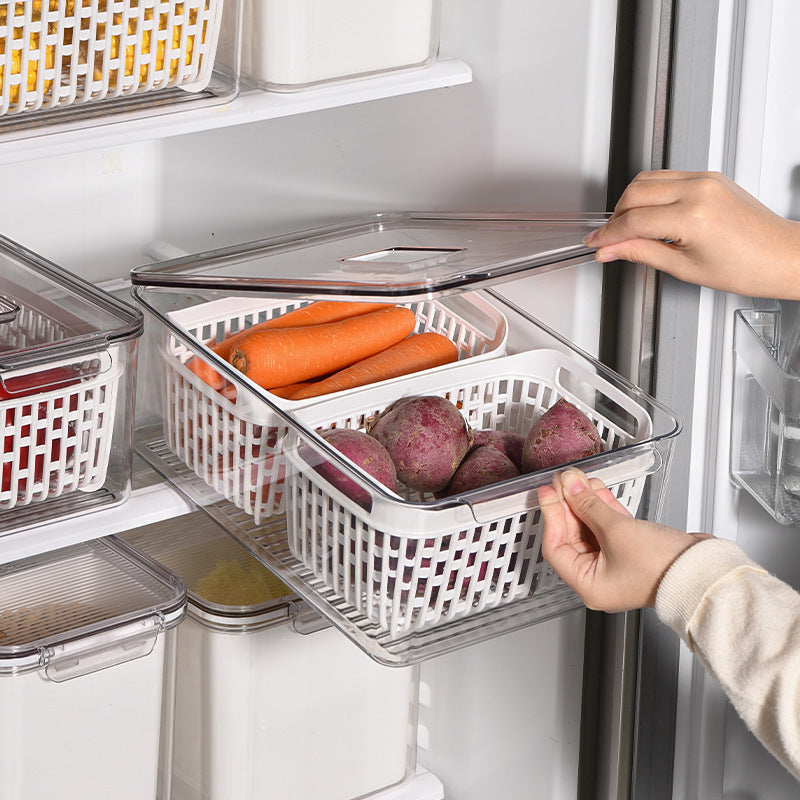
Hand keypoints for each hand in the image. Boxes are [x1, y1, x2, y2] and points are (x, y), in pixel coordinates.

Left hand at [539, 468, 709, 611]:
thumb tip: (569, 486)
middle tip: (564, 480)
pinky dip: (603, 508)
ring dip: (585, 502)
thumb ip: (587, 505)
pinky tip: (597, 490)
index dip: (551, 515)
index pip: (556, 546)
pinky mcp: (632, 552)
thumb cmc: (663, 566)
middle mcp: (600, 578)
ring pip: (592, 528)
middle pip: (573, 535)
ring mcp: (617, 564)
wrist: (704, 569)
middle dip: (569, 504)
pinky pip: (609, 528)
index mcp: (588, 585)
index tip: (548, 492)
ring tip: (579, 479)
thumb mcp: (616, 531)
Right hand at [584, 170, 799, 298]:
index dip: (609, 234)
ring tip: (627, 227)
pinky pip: (666, 177)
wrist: (782, 255)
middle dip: (616, 217)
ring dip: (629, 201)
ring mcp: (705, 179)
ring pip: (647, 179)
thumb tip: (612, 249)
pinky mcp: (709, 177)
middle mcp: (699, 190)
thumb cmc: (746, 267)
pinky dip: (649, 193)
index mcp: (693, 216)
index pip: (633, 221)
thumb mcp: (685, 268)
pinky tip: (647, 213)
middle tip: (609, 238)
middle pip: (635, 193)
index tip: (596, 243)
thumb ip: (642, 253)